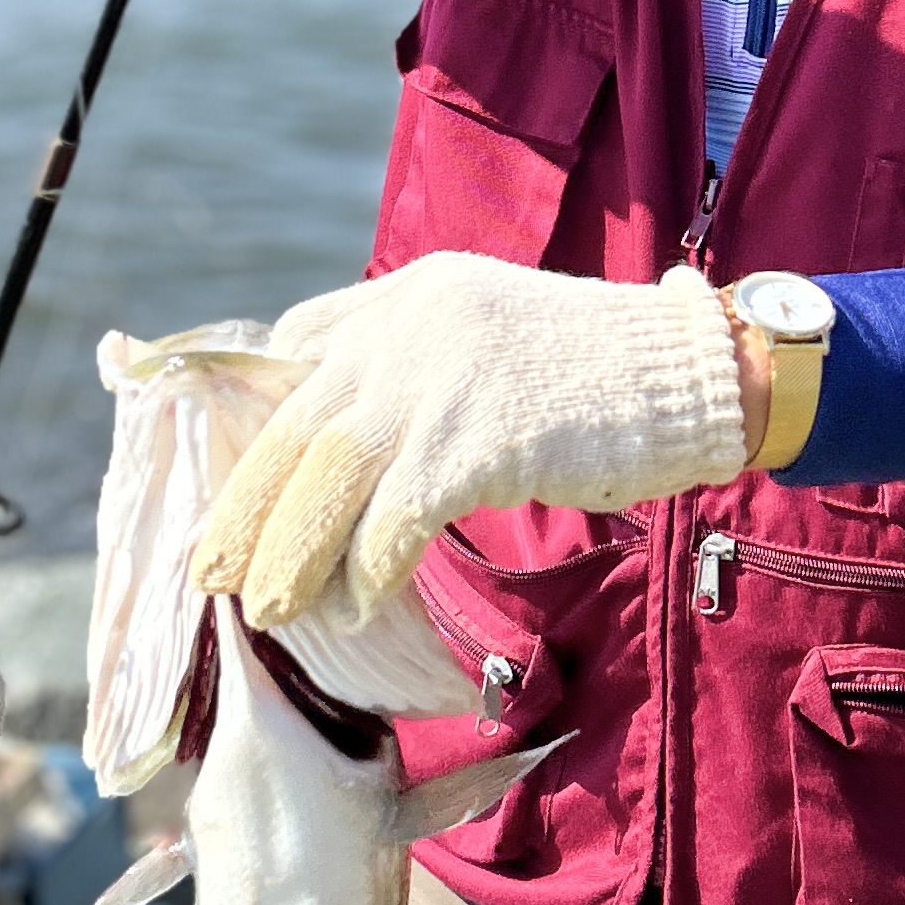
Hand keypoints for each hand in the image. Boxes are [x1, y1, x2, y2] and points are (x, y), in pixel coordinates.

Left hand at [193, 255, 749, 631]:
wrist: (689, 371)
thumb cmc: (597, 368)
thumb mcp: (484, 329)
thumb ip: (414, 360)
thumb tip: (347, 442)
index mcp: (403, 296)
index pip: (295, 349)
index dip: (262, 424)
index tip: (243, 485)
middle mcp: (405, 328)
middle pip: (297, 426)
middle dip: (249, 507)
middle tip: (215, 568)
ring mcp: (438, 382)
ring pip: (329, 479)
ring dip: (292, 553)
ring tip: (269, 608)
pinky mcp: (477, 440)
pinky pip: (394, 520)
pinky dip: (369, 567)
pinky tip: (361, 601)